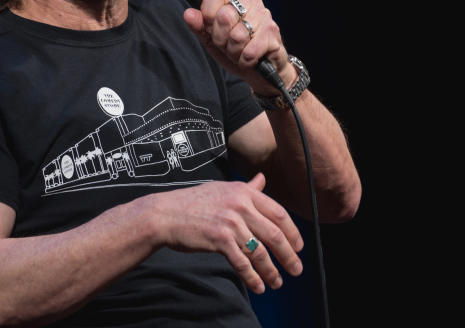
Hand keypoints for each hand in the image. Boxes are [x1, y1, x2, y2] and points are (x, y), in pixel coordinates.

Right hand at [153, 173, 303, 292]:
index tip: (298, 247)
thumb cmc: (193, 202)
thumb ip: (247, 187)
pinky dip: (252, 277)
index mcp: (244, 192)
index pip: (279, 213)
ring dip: (272, 270)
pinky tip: (258, 286)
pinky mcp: (219, 239)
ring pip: (260, 251)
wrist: (166, 214)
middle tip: (296, 269)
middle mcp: (241, 205)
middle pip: (275, 234)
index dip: (292, 233)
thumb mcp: (223, 189)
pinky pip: (242, 262)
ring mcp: (230, 222)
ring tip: (278, 282)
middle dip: (289, 255)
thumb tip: (262, 179)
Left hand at [183, 0, 295, 94]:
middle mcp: (252, 2)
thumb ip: (200, 26)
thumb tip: (188, 14)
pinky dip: (245, 61)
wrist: (260, 72)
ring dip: (234, 52)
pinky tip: (249, 59)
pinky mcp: (273, 34)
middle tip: (228, 44)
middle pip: (225, 16)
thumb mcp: (212, 40)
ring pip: (237, 36)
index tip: (212, 28)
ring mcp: (265, 17)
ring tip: (240, 52)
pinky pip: (250, 51)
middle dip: (221, 39)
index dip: (209, 14)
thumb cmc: (237, 51)